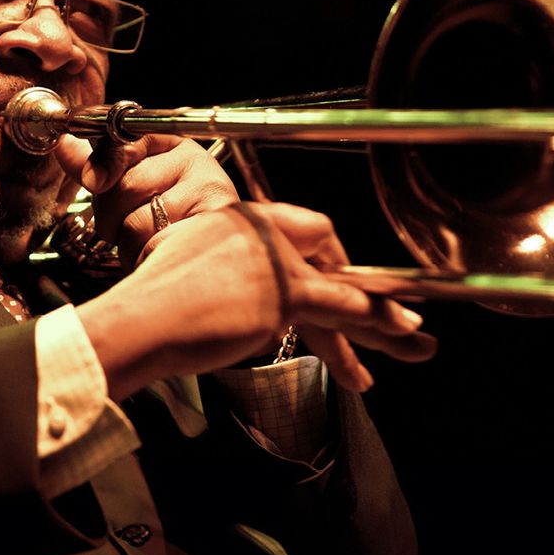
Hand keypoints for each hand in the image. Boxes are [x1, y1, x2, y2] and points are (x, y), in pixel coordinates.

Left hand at [55, 133, 237, 268]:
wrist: (217, 250)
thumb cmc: (170, 214)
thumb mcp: (134, 182)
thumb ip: (98, 166)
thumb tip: (64, 146)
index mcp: (172, 143)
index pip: (129, 141)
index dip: (103, 162)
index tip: (92, 180)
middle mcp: (196, 161)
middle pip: (126, 185)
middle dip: (110, 215)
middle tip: (122, 225)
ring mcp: (209, 192)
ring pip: (137, 222)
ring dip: (128, 244)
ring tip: (144, 242)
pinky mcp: (212, 228)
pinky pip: (155, 245)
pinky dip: (145, 257)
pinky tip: (158, 254)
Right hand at [76, 202, 436, 399]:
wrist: (141, 320)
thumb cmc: (149, 303)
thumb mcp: (180, 264)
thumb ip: (213, 265)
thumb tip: (229, 292)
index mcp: (236, 216)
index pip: (297, 226)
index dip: (323, 255)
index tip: (335, 277)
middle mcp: (261, 227)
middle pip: (323, 252)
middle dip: (354, 283)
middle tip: (383, 312)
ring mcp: (277, 258)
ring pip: (338, 286)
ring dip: (379, 316)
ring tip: (413, 338)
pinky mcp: (286, 292)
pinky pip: (342, 306)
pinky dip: (374, 320)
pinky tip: (399, 333)